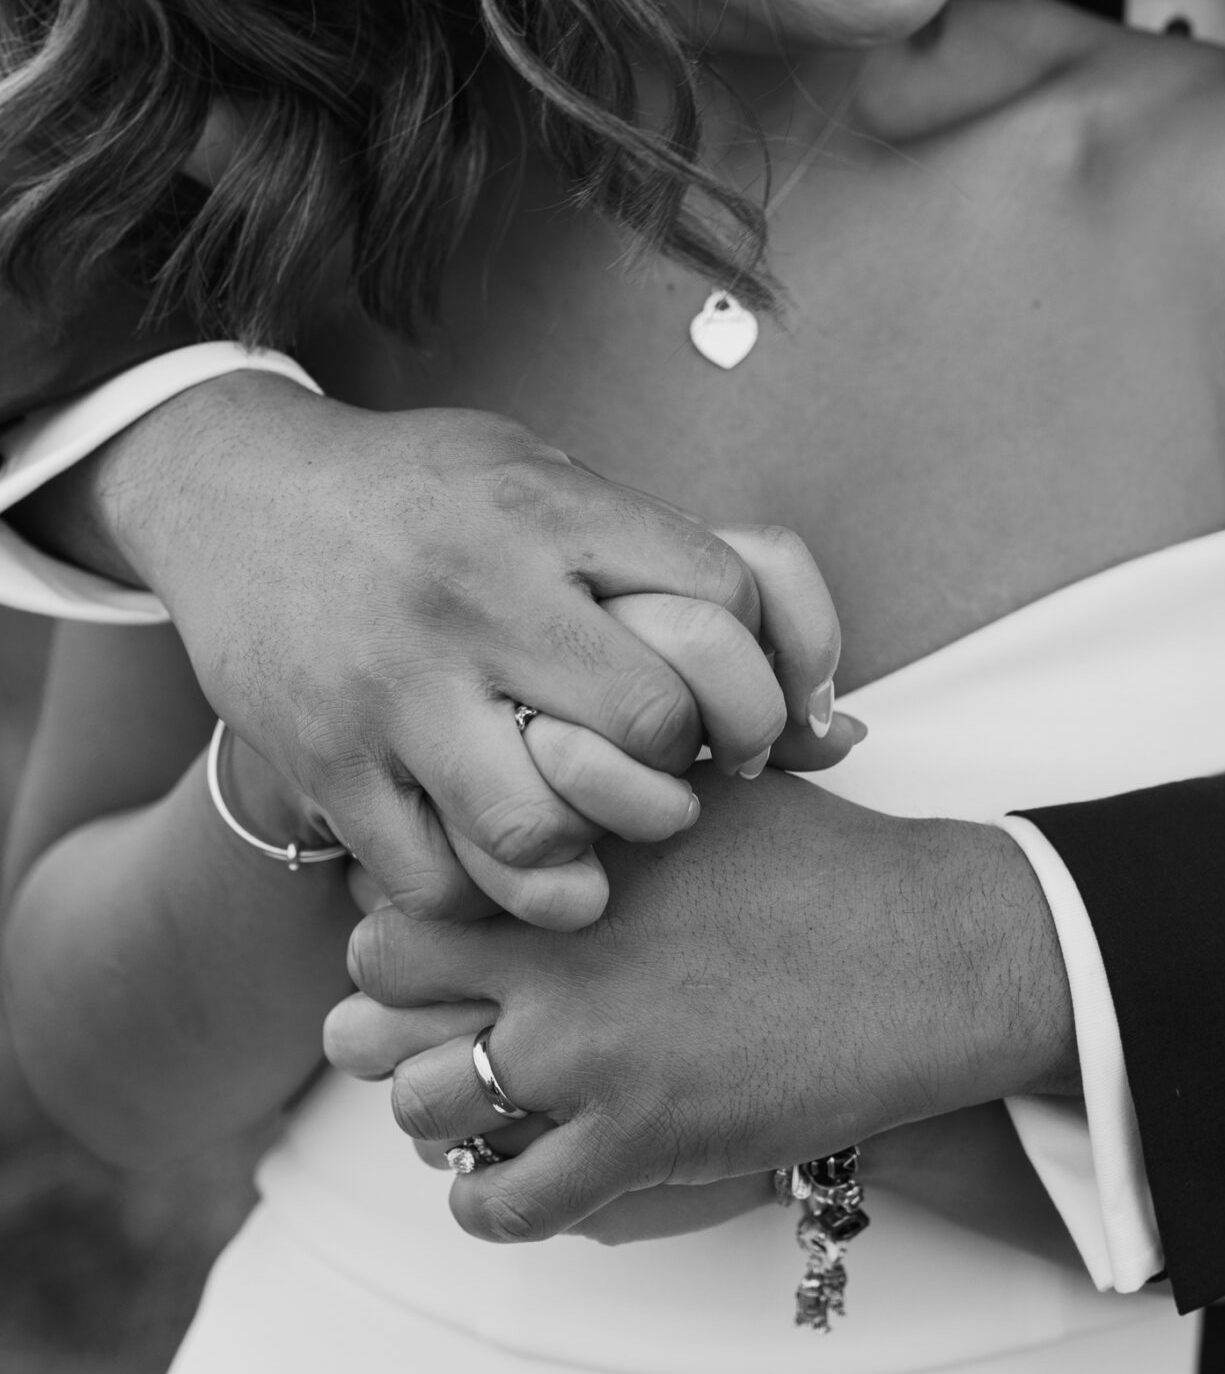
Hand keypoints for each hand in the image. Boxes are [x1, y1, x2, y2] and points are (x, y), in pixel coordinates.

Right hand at [44, 373, 855, 926]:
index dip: (763, 670)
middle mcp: (482, 597)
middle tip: (677, 777)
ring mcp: (398, 688)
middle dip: (687, 766)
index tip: (745, 709)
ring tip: (598, 839)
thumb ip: (674, 567)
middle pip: (652, 722)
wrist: (237, 493)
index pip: (723, 601)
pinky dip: (485, 892)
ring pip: (543, 825)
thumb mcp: (551, 480)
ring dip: (593, 853)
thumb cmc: (430, 495)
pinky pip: (436, 878)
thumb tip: (838, 716)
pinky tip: (500, 861)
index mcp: (551, 514)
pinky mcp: (330, 763)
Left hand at [324, 763, 1078, 1243]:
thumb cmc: (827, 862)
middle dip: (391, 1023)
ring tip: (479, 1108)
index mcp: (564, 862)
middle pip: (376, 1003)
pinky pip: (505, 1204)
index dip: (397, 936)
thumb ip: (610, 776)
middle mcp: (554, 954)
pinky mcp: (638, 1140)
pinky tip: (520, 1182)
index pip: (394, 904)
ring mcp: (589, 1053)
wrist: (927, 954)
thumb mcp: (706, 786)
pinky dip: (494, 1205)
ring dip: (441, 1117)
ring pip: (422, 1112)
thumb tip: (548, 749)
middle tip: (438, 1031)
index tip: (434, 955)